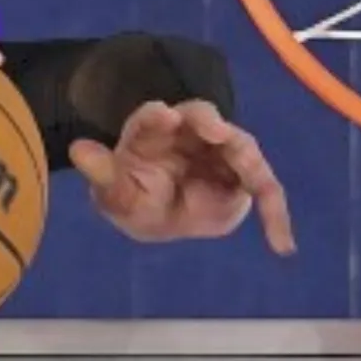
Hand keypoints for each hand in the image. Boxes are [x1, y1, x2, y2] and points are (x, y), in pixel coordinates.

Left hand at [69, 100, 294, 253]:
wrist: (158, 213)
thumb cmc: (136, 196)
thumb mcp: (116, 196)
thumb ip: (102, 174)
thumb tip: (78, 150)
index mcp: (151, 133)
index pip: (151, 117)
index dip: (155, 116)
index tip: (162, 116)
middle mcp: (187, 133)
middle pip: (200, 118)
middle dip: (206, 120)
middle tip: (211, 127)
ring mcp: (218, 151)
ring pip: (236, 145)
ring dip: (242, 154)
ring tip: (246, 171)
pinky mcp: (240, 177)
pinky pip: (264, 190)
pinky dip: (275, 214)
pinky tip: (282, 245)